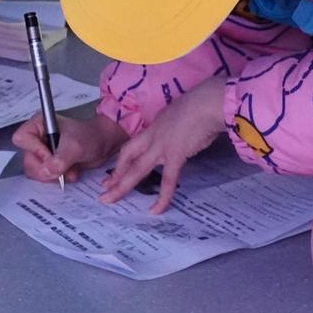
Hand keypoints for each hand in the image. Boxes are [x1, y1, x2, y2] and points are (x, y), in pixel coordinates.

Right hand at [11, 113, 125, 183]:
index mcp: (39, 124)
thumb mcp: (75, 146)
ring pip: (35, 171)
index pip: (22, 139)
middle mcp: (37, 138)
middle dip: (46, 169)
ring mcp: (42, 151)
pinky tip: (70, 173)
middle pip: (27, 159)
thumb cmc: (91, 136)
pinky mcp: (49, 163)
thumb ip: (60, 159)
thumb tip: (46, 171)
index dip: (35, 151)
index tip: (51, 156)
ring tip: (69, 171)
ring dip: (53, 176)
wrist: (104, 144)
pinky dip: (56, 179)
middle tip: (61, 169)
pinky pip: (44, 177)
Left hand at [99, 76, 227, 212]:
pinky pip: (167, 180)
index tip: (113, 174)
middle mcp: (153, 136)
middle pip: (127, 158)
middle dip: (115, 175)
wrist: (208, 103)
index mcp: (154, 127)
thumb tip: (181, 137)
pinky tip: (156, 210)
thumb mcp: (180, 116)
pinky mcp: (175, 155)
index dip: (121, 162)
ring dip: (123, 185)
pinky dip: (162, 197)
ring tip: (110, 199)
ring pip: (137, 169)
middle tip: (104, 190)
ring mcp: (161, 146)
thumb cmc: (201, 106)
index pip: (132, 147)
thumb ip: (176, 129)